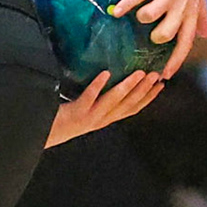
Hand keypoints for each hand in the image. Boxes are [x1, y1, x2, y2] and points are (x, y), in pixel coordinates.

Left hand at [45, 70, 164, 146]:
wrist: (44, 133)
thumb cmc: (65, 118)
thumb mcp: (88, 109)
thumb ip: (100, 98)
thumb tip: (112, 74)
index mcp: (106, 119)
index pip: (133, 109)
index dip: (148, 98)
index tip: (161, 84)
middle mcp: (101, 120)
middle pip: (127, 105)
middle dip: (144, 90)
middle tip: (156, 75)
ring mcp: (89, 118)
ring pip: (113, 102)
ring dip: (127, 87)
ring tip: (139, 73)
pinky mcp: (76, 113)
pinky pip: (89, 98)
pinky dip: (98, 86)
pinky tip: (105, 73)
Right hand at [109, 0, 206, 77]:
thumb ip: (201, 14)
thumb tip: (206, 35)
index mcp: (191, 9)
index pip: (186, 40)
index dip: (176, 59)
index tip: (164, 75)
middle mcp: (183, 2)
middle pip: (169, 32)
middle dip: (157, 38)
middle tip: (148, 36)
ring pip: (154, 15)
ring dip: (142, 17)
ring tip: (136, 13)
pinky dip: (127, 4)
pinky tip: (116, 9)